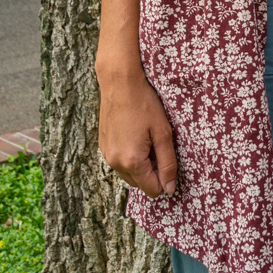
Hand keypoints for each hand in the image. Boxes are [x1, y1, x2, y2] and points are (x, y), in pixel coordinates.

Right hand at [97, 68, 177, 199]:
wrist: (120, 83)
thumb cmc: (144, 104)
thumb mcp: (163, 133)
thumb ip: (168, 163)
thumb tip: (170, 189)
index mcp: (132, 161)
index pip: (151, 189)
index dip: (165, 180)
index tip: (170, 161)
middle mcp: (115, 163)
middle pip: (139, 184)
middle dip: (152, 172)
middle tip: (159, 146)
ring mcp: (106, 155)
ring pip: (128, 174)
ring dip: (140, 165)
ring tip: (148, 140)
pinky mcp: (103, 146)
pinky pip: (119, 162)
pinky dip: (129, 156)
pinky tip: (136, 135)